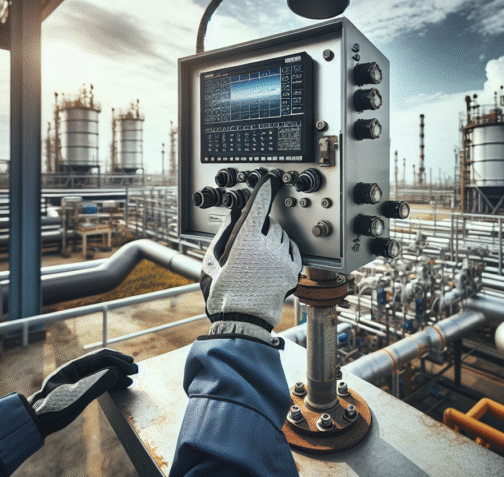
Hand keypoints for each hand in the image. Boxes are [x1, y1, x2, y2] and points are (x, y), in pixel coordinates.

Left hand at [26, 348, 137, 437]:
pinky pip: (95, 381)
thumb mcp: (76, 397)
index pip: (100, 358)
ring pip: (99, 372)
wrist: (34, 423)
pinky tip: (116, 386)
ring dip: (115, 374)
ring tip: (129, 380)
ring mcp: (74, 381)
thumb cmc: (52, 410)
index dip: (118, 361)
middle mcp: (73, 371)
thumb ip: (96, 384)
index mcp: (71, 367)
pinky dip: (108, 382)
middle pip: (101, 363)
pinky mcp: (74, 391)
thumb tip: (116, 372)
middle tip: (136, 372)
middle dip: (119, 366)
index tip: (132, 368)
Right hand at [201, 173, 301, 344]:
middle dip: (261, 226)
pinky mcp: (292, 272)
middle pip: (269, 223)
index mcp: (244, 243)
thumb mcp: (211, 262)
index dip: (263, 191)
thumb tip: (233, 216)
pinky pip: (293, 250)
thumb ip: (222, 235)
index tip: (268, 181)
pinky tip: (273, 259)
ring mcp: (282, 260)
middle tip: (250, 241)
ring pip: (282, 236)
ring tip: (259, 255)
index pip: (257, 208)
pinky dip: (284, 249)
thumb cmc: (222, 294)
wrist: (241, 322)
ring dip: (273, 238)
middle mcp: (266, 248)